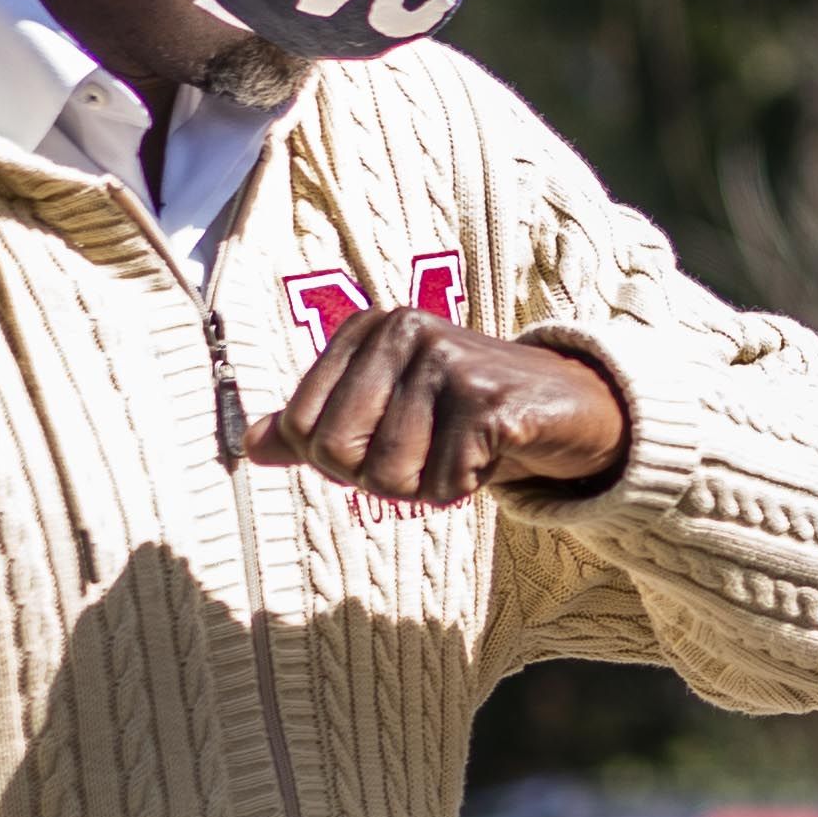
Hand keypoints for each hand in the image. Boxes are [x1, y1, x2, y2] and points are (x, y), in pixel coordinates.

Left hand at [248, 311, 624, 502]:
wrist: (567, 408)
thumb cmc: (462, 414)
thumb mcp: (385, 411)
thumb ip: (317, 425)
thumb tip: (250, 445)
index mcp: (367, 329)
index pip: (305, 430)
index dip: (344, 460)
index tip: (392, 438)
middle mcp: (403, 330)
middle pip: (340, 455)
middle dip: (383, 476)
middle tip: (429, 450)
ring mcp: (448, 360)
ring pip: (392, 477)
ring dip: (430, 484)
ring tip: (462, 448)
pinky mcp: (490, 400)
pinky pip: (444, 483)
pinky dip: (467, 486)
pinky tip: (491, 453)